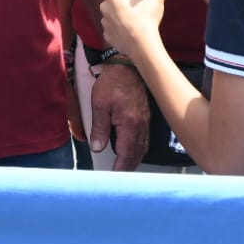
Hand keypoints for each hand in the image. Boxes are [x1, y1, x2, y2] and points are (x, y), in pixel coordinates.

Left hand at [86, 53, 150, 169]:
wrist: (127, 65)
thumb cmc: (112, 82)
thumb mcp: (100, 104)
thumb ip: (99, 128)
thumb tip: (97, 148)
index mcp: (130, 123)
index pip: (127, 154)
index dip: (120, 169)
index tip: (113, 178)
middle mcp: (141, 125)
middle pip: (137, 154)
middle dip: (128, 167)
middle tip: (118, 177)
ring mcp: (145, 121)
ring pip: (142, 147)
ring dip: (133, 159)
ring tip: (123, 167)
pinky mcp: (145, 116)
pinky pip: (144, 138)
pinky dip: (138, 148)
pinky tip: (130, 149)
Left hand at [101, 0, 167, 61]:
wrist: (142, 43)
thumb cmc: (146, 17)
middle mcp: (104, 6)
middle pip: (116, 1)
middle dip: (125, 4)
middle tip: (139, 9)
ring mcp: (104, 22)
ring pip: (114, 16)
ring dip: (122, 17)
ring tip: (136, 21)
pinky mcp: (107, 36)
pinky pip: (114, 30)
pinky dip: (121, 31)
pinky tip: (131, 32)